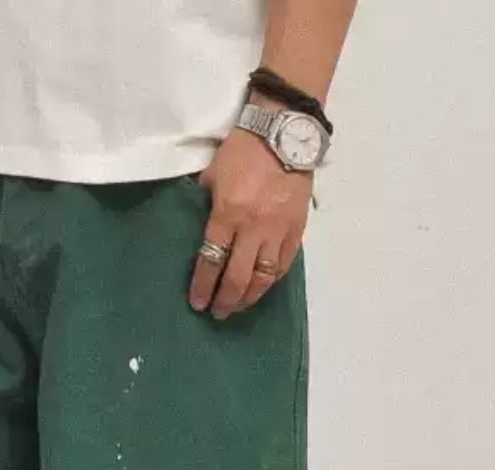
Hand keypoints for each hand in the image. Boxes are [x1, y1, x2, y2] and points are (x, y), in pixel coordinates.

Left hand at [188, 127, 312, 319]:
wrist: (285, 131)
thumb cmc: (243, 149)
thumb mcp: (212, 174)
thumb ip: (204, 202)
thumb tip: (197, 225)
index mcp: (228, 214)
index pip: (211, 260)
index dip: (203, 285)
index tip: (197, 302)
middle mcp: (253, 228)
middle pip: (237, 277)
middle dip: (225, 300)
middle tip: (217, 313)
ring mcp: (277, 231)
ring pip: (263, 277)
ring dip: (248, 297)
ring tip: (238, 306)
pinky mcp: (296, 229)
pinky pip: (283, 264)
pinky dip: (271, 281)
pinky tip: (262, 287)